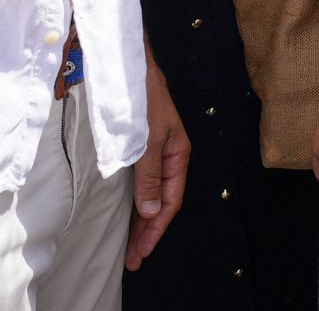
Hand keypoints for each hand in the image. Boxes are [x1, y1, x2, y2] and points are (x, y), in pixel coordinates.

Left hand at [127, 56, 189, 270]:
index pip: (170, 200)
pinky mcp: (144, 148)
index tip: (142, 251)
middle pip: (162, 201)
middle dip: (149, 231)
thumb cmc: (145, 99)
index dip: (156, 228)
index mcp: (178, 154)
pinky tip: (133, 213)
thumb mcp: (147, 139)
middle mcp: (170, 157)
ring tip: (133, 244)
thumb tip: (150, 211)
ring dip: (143, 220)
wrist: (135, 68)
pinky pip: (145, 183)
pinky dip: (139, 203)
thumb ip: (149, 175)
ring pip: (153, 194)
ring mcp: (158, 153)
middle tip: (135, 258)